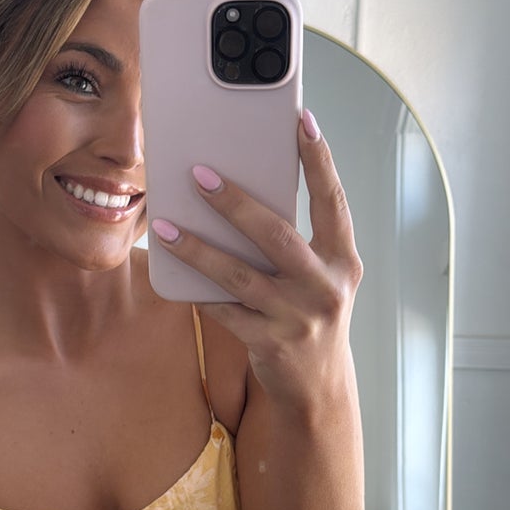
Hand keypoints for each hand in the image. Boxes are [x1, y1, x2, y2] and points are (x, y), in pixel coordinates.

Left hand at [150, 109, 362, 411]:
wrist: (317, 388)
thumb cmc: (310, 316)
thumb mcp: (318, 277)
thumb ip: (294, 242)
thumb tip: (240, 196)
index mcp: (343, 260)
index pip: (332, 201)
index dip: (319, 160)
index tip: (301, 121)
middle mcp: (325, 286)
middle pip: (276, 235)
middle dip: (236, 203)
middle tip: (200, 173)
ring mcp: (298, 317)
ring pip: (239, 275)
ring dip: (198, 248)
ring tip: (165, 226)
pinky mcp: (270, 343)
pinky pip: (224, 311)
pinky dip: (198, 291)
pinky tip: (173, 271)